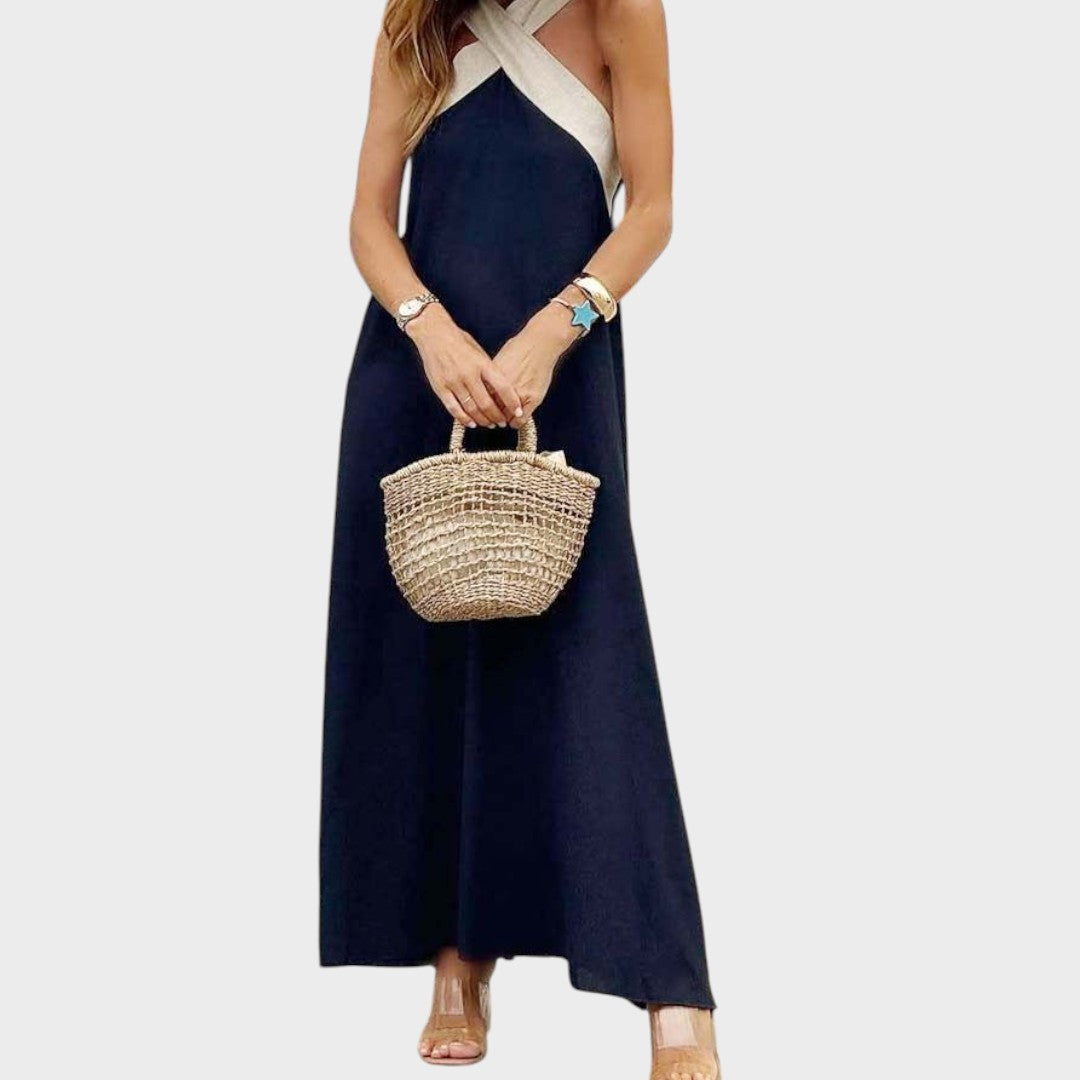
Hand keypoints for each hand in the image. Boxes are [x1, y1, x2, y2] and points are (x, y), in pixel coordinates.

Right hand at [406, 305, 523, 427]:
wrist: (433, 333)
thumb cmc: (459, 341)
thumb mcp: (479, 351)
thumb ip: (488, 370)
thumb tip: (499, 390)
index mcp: (482, 364)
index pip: (502, 387)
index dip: (512, 402)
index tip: (518, 411)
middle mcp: (469, 374)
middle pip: (487, 403)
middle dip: (497, 416)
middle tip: (502, 422)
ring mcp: (454, 382)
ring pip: (471, 409)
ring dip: (482, 420)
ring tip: (489, 424)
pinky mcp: (440, 387)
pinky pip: (454, 409)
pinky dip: (464, 419)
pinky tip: (471, 423)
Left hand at [492, 302, 580, 427]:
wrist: (540, 343)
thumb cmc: (520, 348)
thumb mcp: (498, 362)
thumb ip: (490, 378)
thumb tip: (484, 388)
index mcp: (490, 379)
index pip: (479, 402)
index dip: (480, 409)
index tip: (482, 412)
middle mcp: (501, 389)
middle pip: (491, 413)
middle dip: (491, 417)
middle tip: (493, 419)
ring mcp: (517, 395)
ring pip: (505, 418)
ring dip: (504, 420)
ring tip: (505, 418)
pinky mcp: (532, 399)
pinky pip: (521, 420)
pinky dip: (517, 423)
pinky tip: (517, 418)